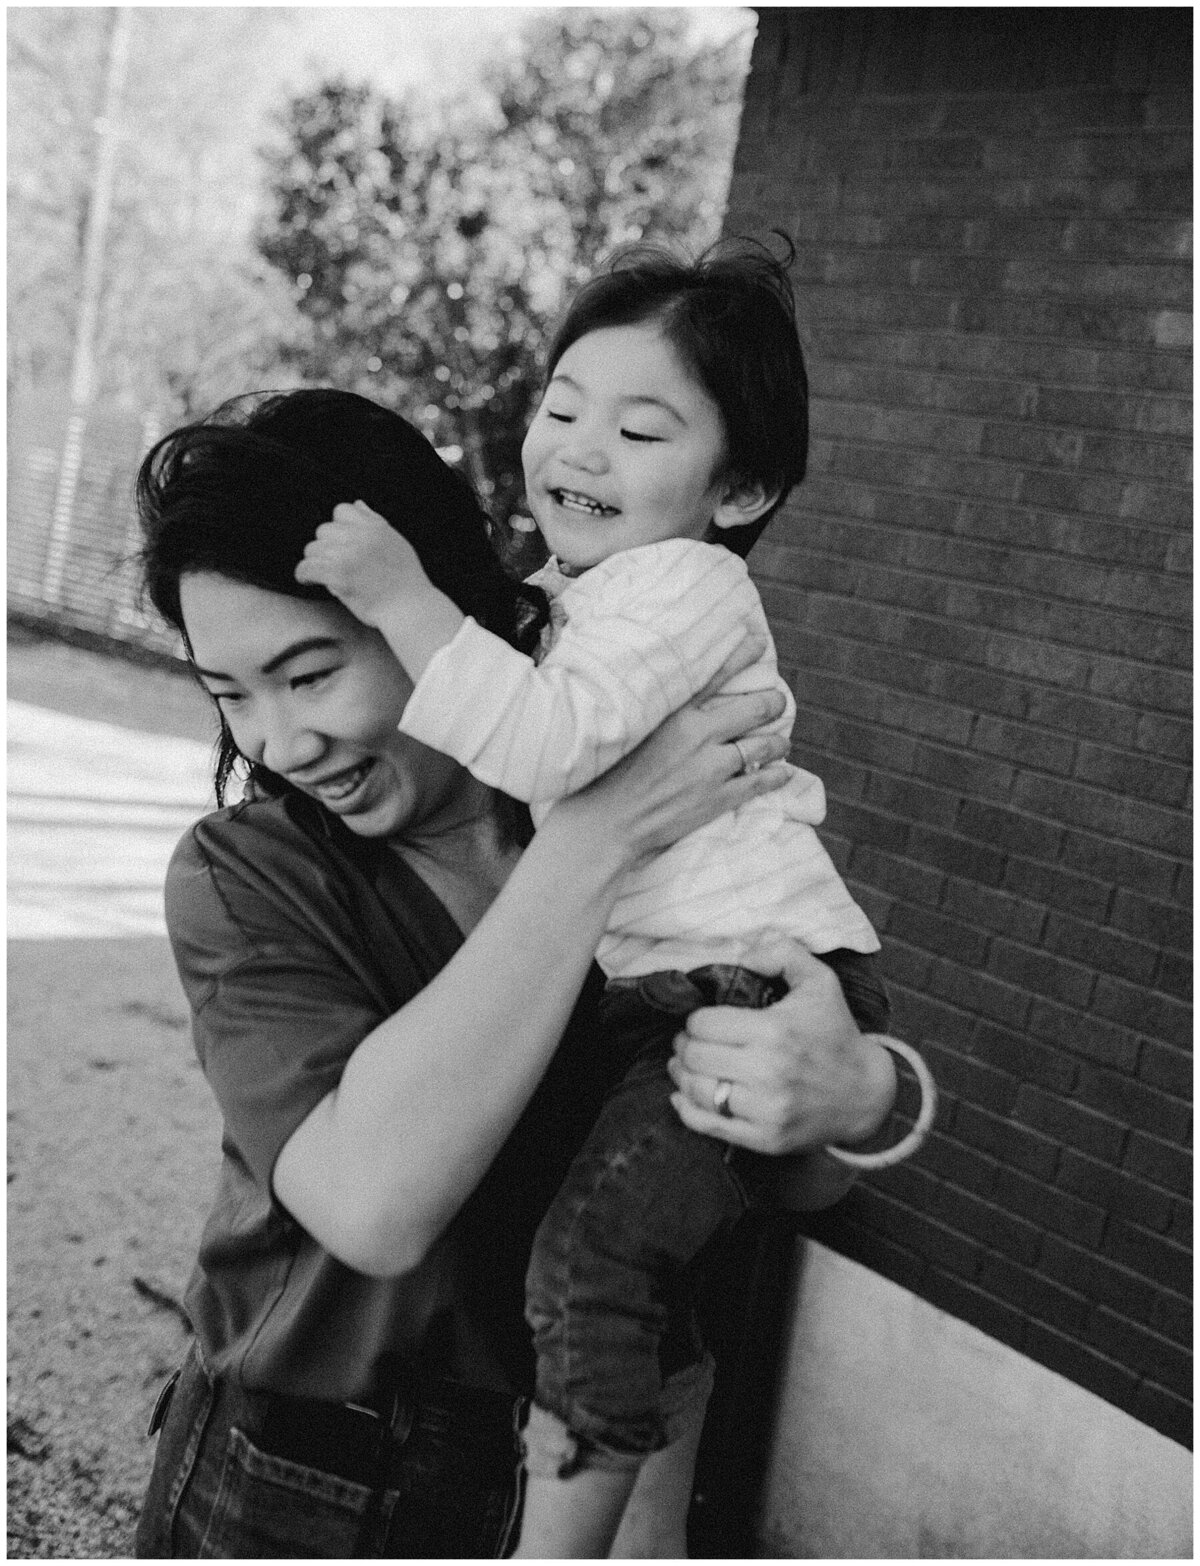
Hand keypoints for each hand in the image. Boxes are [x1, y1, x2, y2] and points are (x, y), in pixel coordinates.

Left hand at [295, 500, 428, 626]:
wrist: (410, 609)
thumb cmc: (405, 581)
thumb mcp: (397, 543)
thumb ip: (375, 522)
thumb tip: (357, 503)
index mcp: (375, 527)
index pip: (342, 510)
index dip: (339, 527)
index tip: (342, 544)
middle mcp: (361, 537)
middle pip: (324, 530)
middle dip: (326, 547)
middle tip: (333, 564)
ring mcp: (348, 555)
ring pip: (312, 549)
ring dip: (315, 561)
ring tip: (323, 574)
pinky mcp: (337, 575)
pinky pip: (306, 568)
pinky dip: (304, 575)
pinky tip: (307, 580)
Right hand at [550, 634, 792, 872]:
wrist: (607, 822)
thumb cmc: (610, 775)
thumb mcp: (633, 730)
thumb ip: (662, 713)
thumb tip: (681, 700)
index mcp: (676, 713)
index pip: (718, 674)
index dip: (743, 654)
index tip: (759, 641)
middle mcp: (698, 735)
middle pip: (755, 709)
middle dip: (773, 703)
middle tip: (778, 702)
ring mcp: (711, 768)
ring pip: (764, 746)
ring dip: (778, 742)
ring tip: (782, 741)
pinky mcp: (718, 799)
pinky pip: (759, 782)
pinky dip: (777, 775)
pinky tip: (783, 771)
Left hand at [667, 939, 896, 1154]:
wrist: (864, 1093)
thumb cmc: (835, 1032)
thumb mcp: (819, 981)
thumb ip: (781, 953)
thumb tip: (743, 954)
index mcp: (774, 1031)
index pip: (703, 1024)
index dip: (696, 1019)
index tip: (704, 1021)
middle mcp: (768, 1072)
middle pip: (695, 1056)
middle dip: (685, 1045)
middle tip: (690, 1041)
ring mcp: (766, 1110)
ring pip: (696, 1090)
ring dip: (682, 1074)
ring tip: (685, 1064)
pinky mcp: (765, 1138)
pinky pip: (708, 1126)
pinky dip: (686, 1109)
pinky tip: (683, 1095)